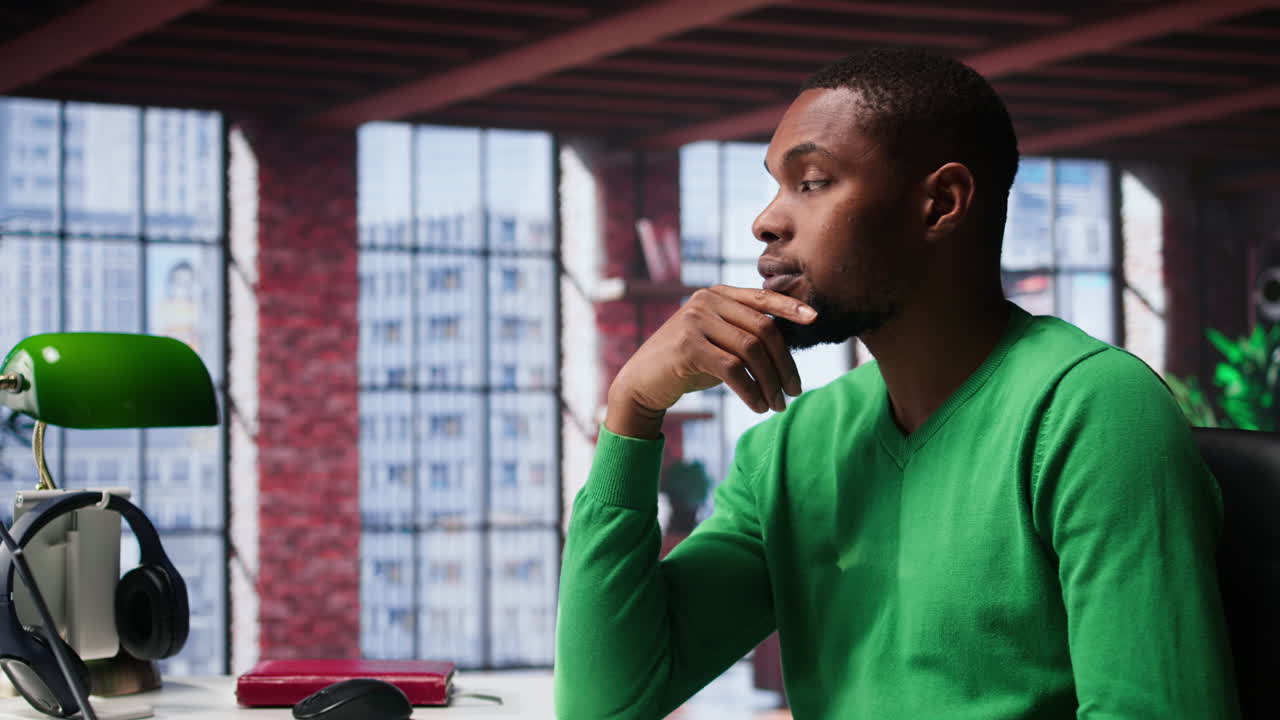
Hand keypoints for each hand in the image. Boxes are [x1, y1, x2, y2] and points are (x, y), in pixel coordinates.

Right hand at [606, 285, 816, 438]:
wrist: (642, 383)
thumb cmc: (687, 365)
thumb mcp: (719, 344)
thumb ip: (746, 336)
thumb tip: (789, 348)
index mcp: (717, 294)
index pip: (761, 297)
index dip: (790, 308)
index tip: (815, 319)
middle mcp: (706, 301)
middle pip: (762, 328)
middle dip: (784, 363)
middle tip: (795, 391)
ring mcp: (695, 321)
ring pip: (751, 350)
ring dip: (770, 382)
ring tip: (778, 405)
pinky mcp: (687, 346)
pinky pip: (732, 369)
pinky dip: (751, 391)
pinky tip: (757, 406)